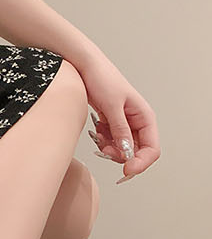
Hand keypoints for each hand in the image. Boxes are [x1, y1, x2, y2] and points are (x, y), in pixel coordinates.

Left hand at [77, 49, 160, 183]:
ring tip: (99, 135)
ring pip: (122, 152)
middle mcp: (138, 123)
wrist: (86, 67)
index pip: (152, 150)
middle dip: (120, 157)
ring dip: (110, 150)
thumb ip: (120, 131)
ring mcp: (125, 126)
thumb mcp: (112, 107)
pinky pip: (112, 145)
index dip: (140, 163)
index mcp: (145, 116)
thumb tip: (127, 153)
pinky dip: (103, 144)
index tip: (125, 170)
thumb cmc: (102, 79)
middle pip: (136, 154)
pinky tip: (97, 131)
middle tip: (104, 150)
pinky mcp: (113, 127)